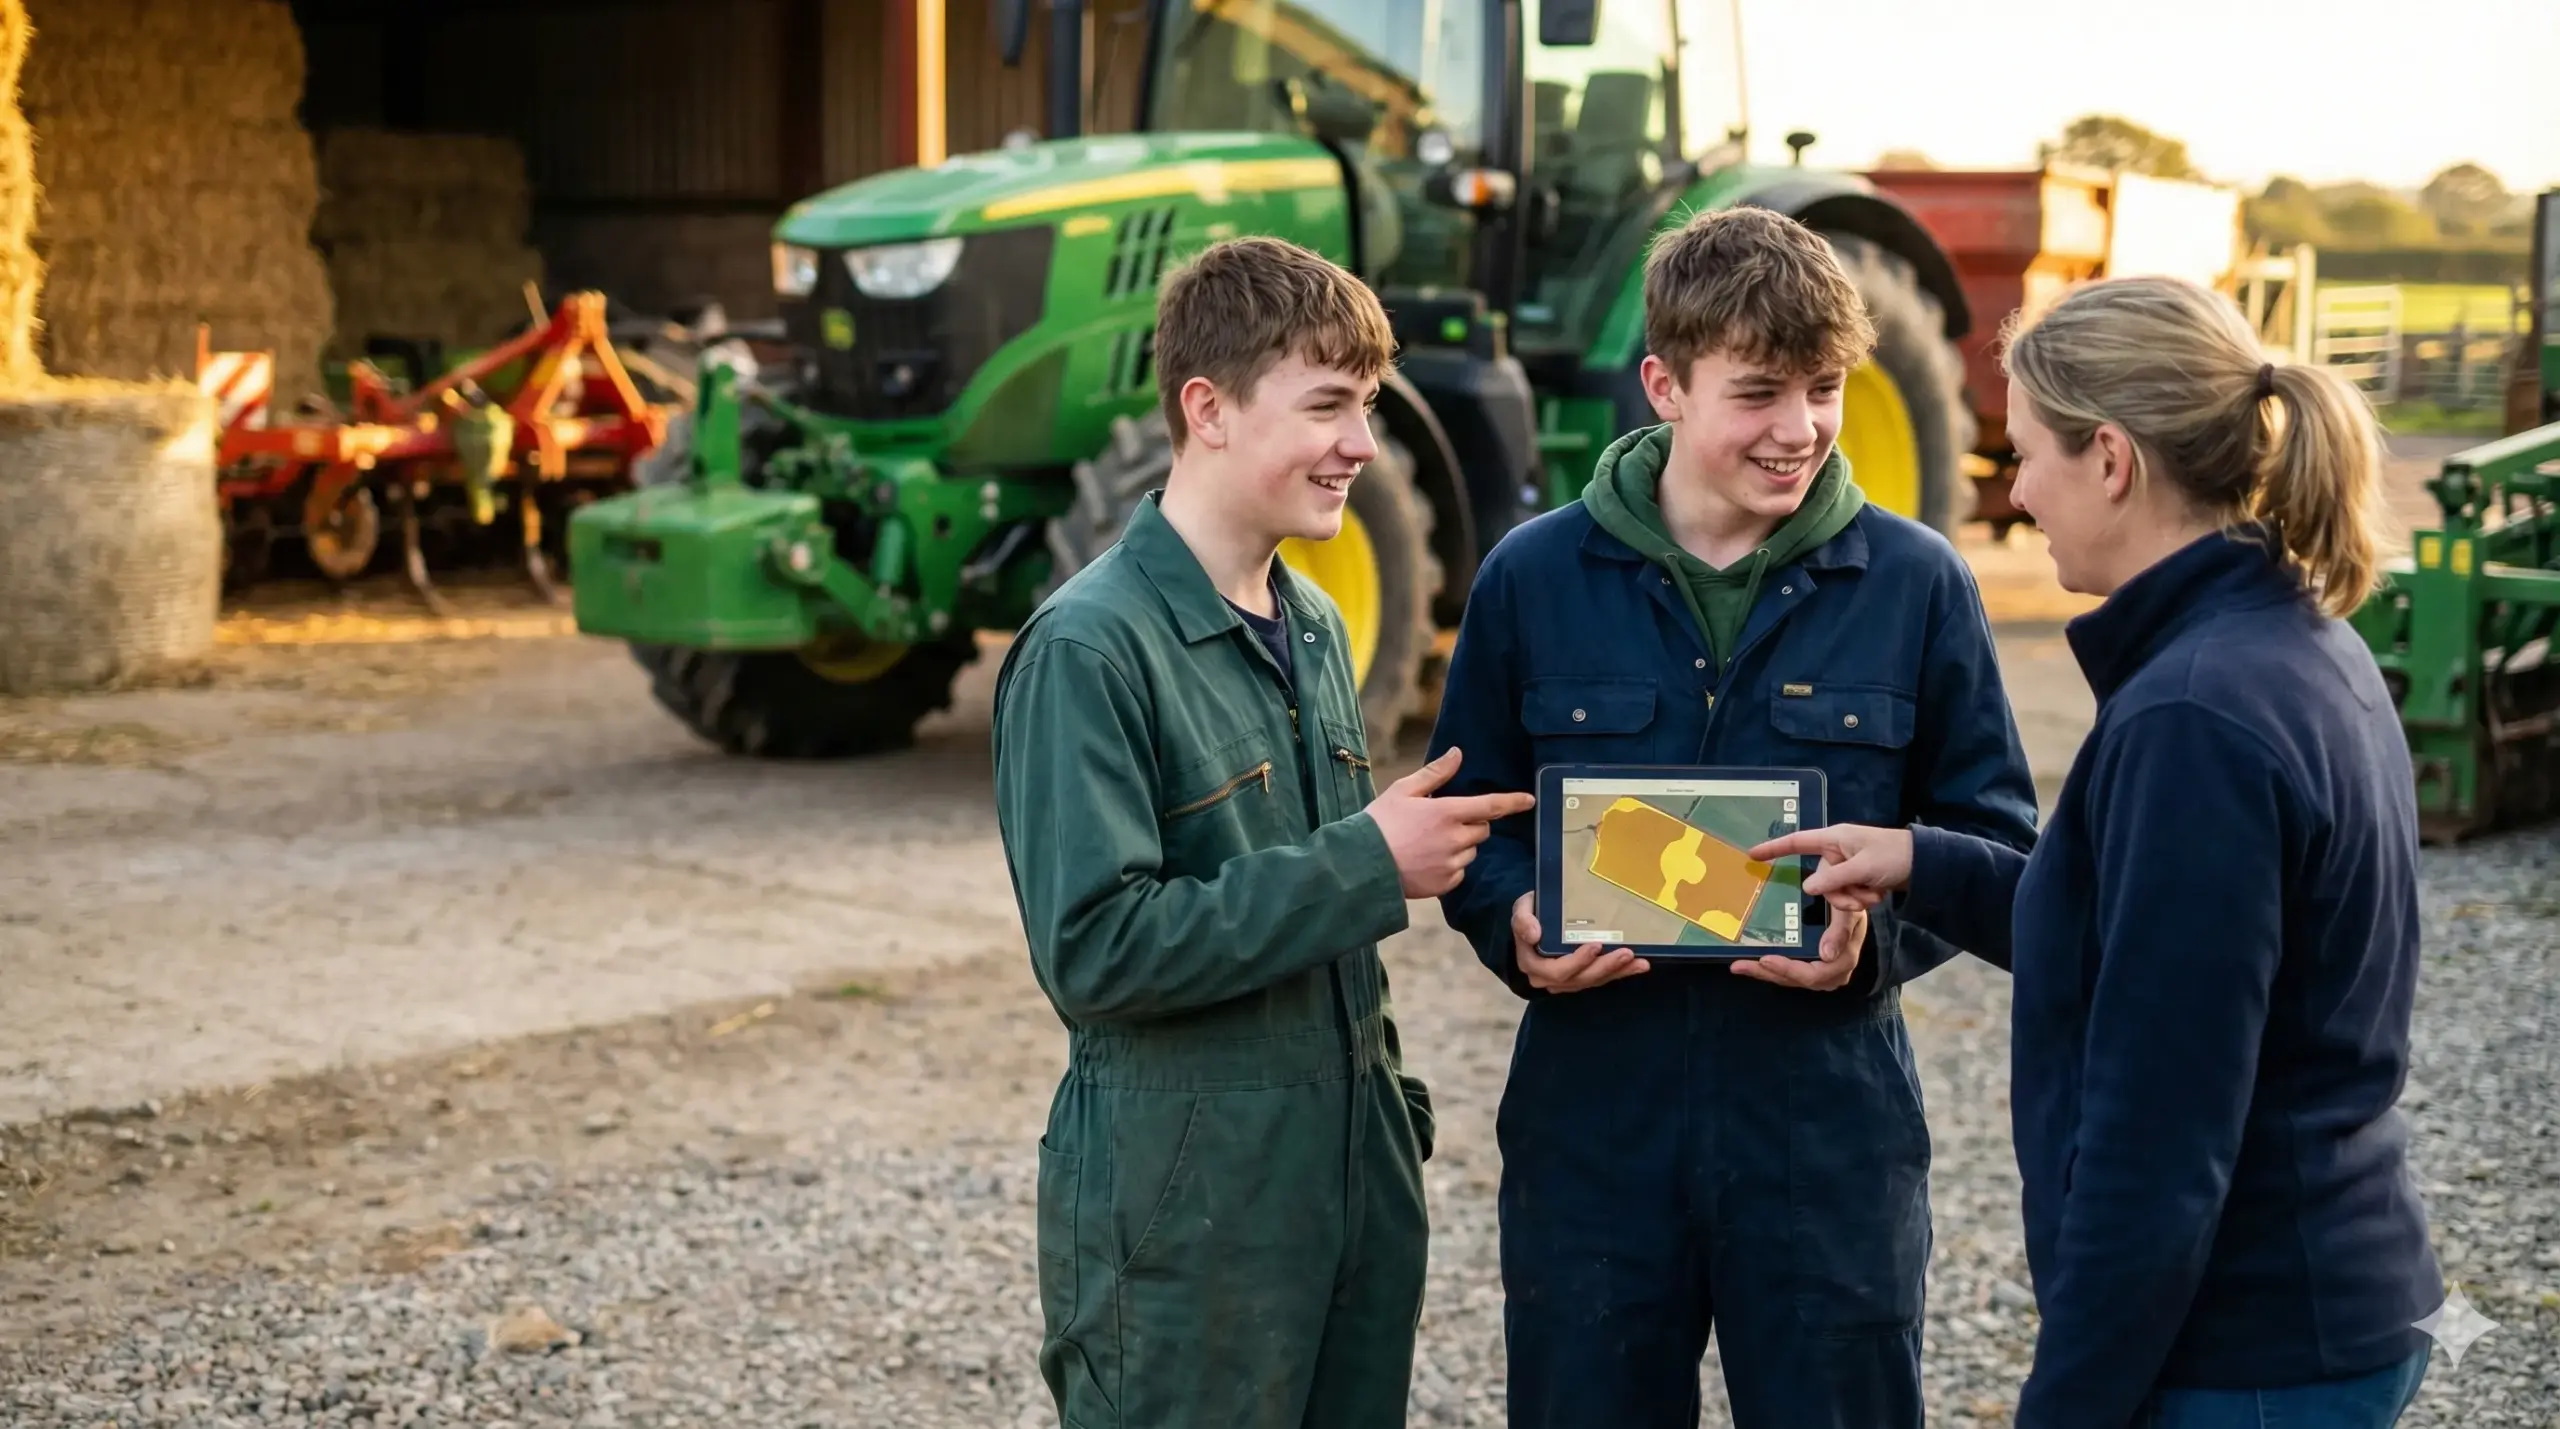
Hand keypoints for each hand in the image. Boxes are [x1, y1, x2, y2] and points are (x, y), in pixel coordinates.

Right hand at [1365, 747, 1535, 897]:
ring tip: (1429, 844)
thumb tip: (1457, 754)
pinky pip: (1459, 872)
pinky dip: (1449, 867)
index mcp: (1447, 812)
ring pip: (1471, 852)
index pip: (1490, 806)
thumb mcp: (1403, 790)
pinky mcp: (1444, 884)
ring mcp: (1451, 864)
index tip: (1529, 800)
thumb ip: (1435, 773)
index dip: (1513, 802)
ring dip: (1460, 846)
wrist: (1361, 864)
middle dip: (1471, 824)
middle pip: (1482, 830)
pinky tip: (1426, 861)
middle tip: (1443, 823)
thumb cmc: (1379, 823)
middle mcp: (1454, 839)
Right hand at [1509, 890, 1649, 992]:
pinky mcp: (1581, 977)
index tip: (1596, 945)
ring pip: (1593, 980)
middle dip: (1604, 967)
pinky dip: (1621, 972)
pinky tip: (1640, 966)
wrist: (1534, 922)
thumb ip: (1523, 921)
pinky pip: (1601, 978)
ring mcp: (1566, 980)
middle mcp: (1549, 978)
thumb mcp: (1521, 910)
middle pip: (1579, 979)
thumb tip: (1534, 935)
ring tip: (1638, 962)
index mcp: (1533, 964)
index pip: (1557, 970)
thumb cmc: (1530, 915)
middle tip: (1626, 953)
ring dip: (1617, 972)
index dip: (1578, 962)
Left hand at [1730, 901, 1865, 989]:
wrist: (1849, 892)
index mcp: (1844, 959)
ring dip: (1763, 973)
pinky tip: (1747, 962)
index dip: (1789, 970)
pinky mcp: (1810, 965)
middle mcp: (1833, 970)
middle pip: (1798, 980)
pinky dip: (1768, 968)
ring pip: (1789, 978)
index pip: (1815, 974)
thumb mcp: (1849, 909)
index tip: (1766, 958)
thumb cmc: (1850, 899)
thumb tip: (1827, 955)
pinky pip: (1788, 972)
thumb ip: (1840, 930)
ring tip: (1738, 966)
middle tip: (1741, 965)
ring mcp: (1821, 970)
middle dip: (1769, 973)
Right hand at [1747, 824, 1913, 910]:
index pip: (1797, 841)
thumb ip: (1833, 879)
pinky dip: (1862, 898)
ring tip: (1875, 893)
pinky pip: (1848, 895)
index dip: (1774, 847)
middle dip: (1841, 895)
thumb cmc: (1893, 855)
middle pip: (1821, 880)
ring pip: (1835, 892)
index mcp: (1834, 839)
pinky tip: (1879, 893)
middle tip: (1863, 897)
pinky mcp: (1856, 878)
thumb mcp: (1863, 868)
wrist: (1924, 863)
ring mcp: (1846, 866)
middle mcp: (1836, 851)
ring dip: (1855, 899)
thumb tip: (1807, 888)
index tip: (1752, 855)